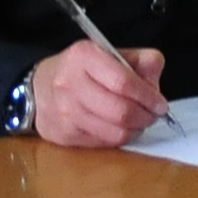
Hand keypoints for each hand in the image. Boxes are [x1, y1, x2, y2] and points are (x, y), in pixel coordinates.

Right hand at [29, 37, 169, 147]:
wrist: (37, 89)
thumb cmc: (80, 70)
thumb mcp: (108, 54)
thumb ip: (139, 61)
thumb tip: (155, 82)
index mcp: (84, 56)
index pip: (123, 82)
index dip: (148, 96)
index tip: (160, 104)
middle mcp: (70, 84)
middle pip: (120, 111)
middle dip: (145, 117)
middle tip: (153, 116)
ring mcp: (65, 113)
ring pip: (114, 132)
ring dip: (134, 130)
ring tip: (138, 122)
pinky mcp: (64, 135)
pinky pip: (103, 143)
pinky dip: (118, 138)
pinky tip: (120, 129)